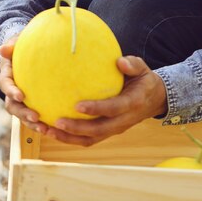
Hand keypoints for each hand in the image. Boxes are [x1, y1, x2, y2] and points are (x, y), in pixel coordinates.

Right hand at [0, 36, 48, 134]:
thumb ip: (12, 45)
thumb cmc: (22, 45)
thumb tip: (3, 48)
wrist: (26, 51)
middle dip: (23, 113)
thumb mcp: (17, 41)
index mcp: (7, 75)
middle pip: (13, 106)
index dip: (11, 91)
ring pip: (22, 115)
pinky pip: (34, 116)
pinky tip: (55, 128)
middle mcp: (12, 89)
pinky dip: (42, 123)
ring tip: (45, 129)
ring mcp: (21, 98)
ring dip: (32, 124)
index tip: (20, 95)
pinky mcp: (31, 103)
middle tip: (36, 117)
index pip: (5, 84)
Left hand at [47, 55, 167, 146]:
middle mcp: (123, 120)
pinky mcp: (108, 132)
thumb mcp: (142, 69)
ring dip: (69, 138)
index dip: (96, 109)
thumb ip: (132, 65)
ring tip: (47, 130)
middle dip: (76, 129)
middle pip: (98, 130)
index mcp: (132, 103)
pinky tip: (52, 131)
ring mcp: (115, 129)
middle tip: (56, 122)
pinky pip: (88, 139)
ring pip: (90, 139)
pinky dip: (70, 138)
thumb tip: (120, 61)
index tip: (77, 105)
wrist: (154, 99)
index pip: (113, 109)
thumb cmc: (143, 80)